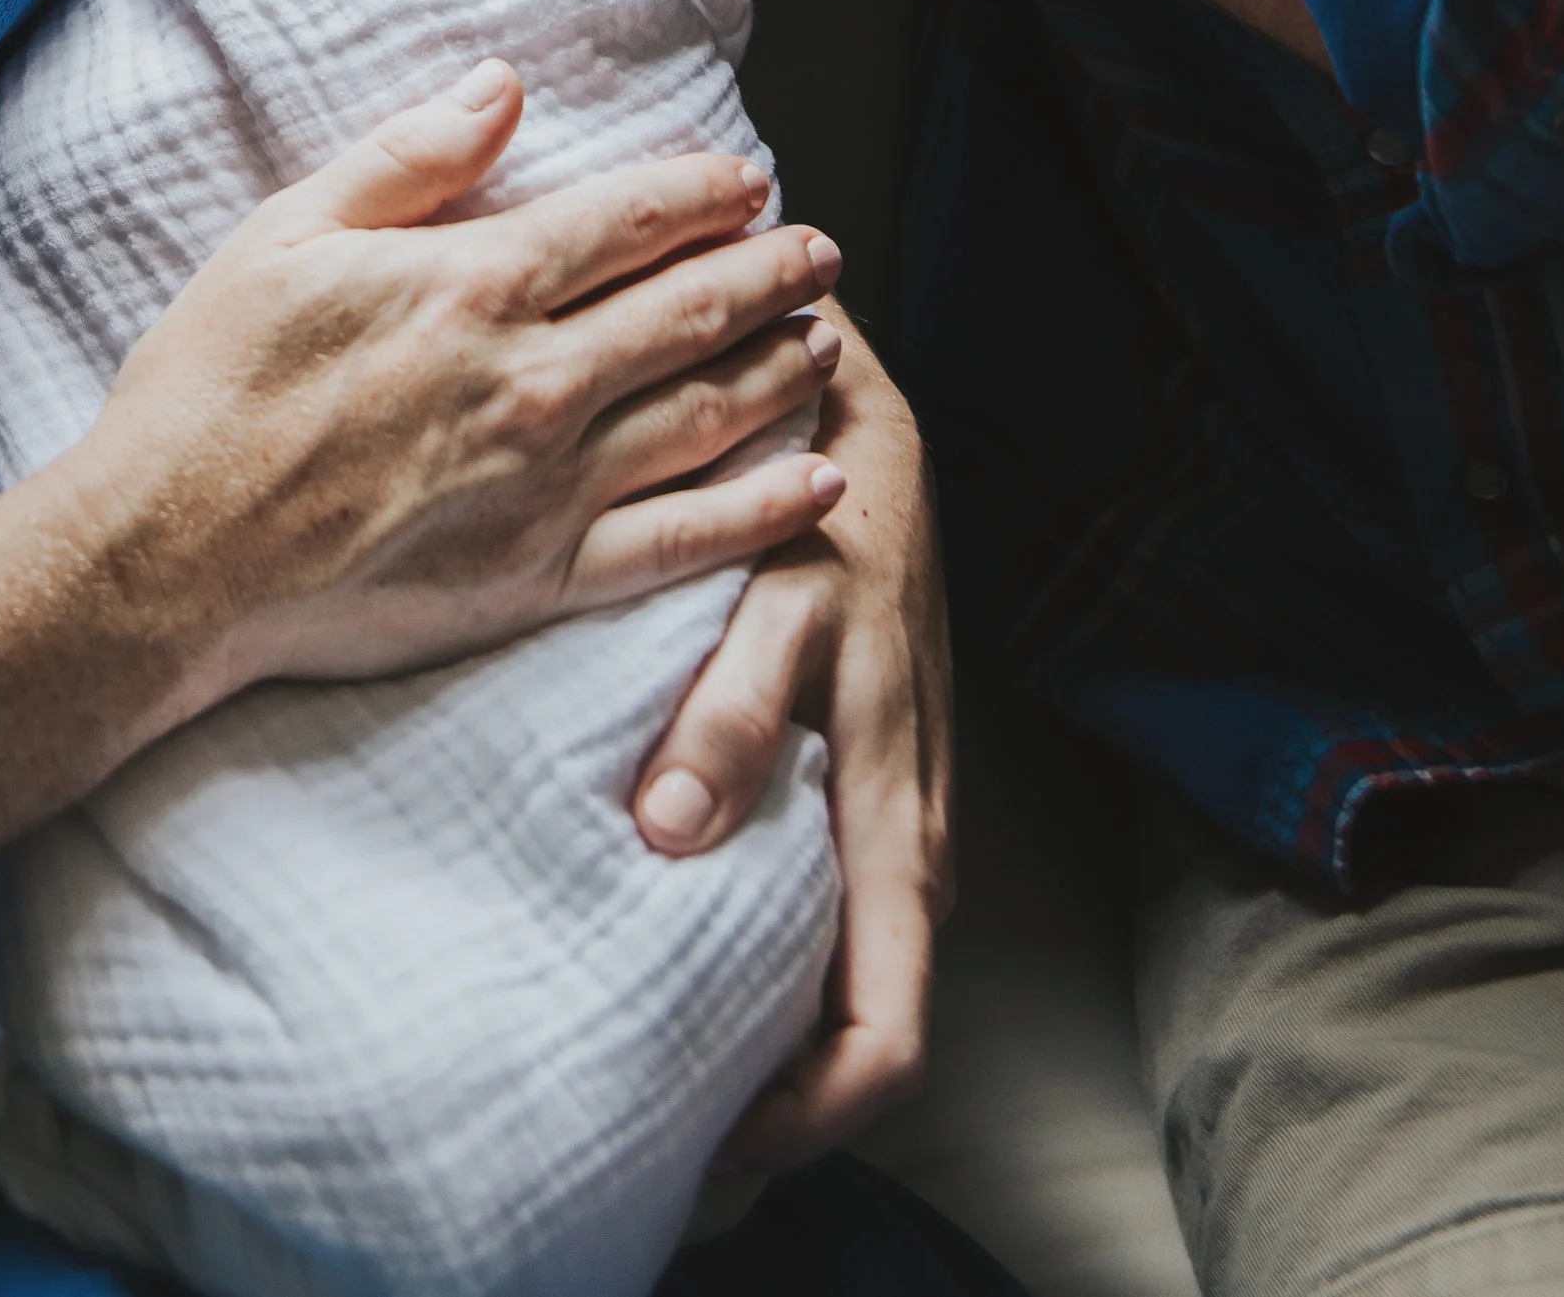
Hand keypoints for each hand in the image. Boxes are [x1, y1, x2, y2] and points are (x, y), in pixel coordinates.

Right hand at [77, 62, 849, 701]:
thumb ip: (409, 158)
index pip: (626, 221)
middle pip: (688, 312)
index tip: (750, 179)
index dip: (700, 194)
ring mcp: (547, 487)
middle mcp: (532, 380)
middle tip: (821, 252)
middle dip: (768, 273)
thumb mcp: (287, 235)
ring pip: (705, 417)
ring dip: (779, 371)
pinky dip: (763, 511)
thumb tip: (504, 85)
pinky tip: (817, 483)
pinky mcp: (539, 581)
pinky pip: (682, 543)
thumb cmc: (212, 387)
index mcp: (473, 284)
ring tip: (827, 343)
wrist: (166, 560)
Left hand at [633, 317, 950, 1162]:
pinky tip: (683, 945)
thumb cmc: (817, 498)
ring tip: (652, 1066)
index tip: (704, 1155)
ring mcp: (899, 807)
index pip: (885, 1041)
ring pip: (849, 972)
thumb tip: (672, 836)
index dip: (807, 1127)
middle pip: (866, 1033)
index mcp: (896, 816)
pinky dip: (770, 954)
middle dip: (776, 1109)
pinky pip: (834, 904)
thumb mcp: (779, 596)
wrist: (854, 408)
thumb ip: (733, 711)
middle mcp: (911, 832)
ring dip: (769, 1035)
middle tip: (653, 1143)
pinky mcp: (871, 770)